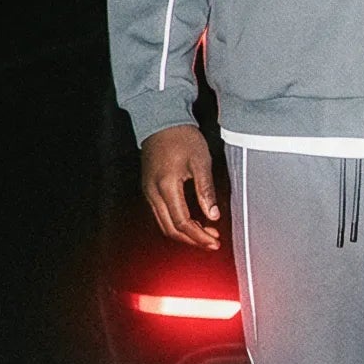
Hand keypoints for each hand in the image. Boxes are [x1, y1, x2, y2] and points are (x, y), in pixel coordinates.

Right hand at [141, 124, 221, 248]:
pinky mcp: (149, 189)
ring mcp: (149, 192)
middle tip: (212, 241)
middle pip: (170, 229)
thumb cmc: (182, 138)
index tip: (215, 241)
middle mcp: (153, 193)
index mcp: (166, 187)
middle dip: (192, 239)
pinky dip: (176, 223)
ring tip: (206, 233)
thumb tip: (213, 215)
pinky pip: (161, 214)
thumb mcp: (201, 161)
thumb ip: (206, 190)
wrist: (162, 122)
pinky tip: (193, 221)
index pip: (182, 223)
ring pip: (164, 224)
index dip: (199, 236)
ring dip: (185, 233)